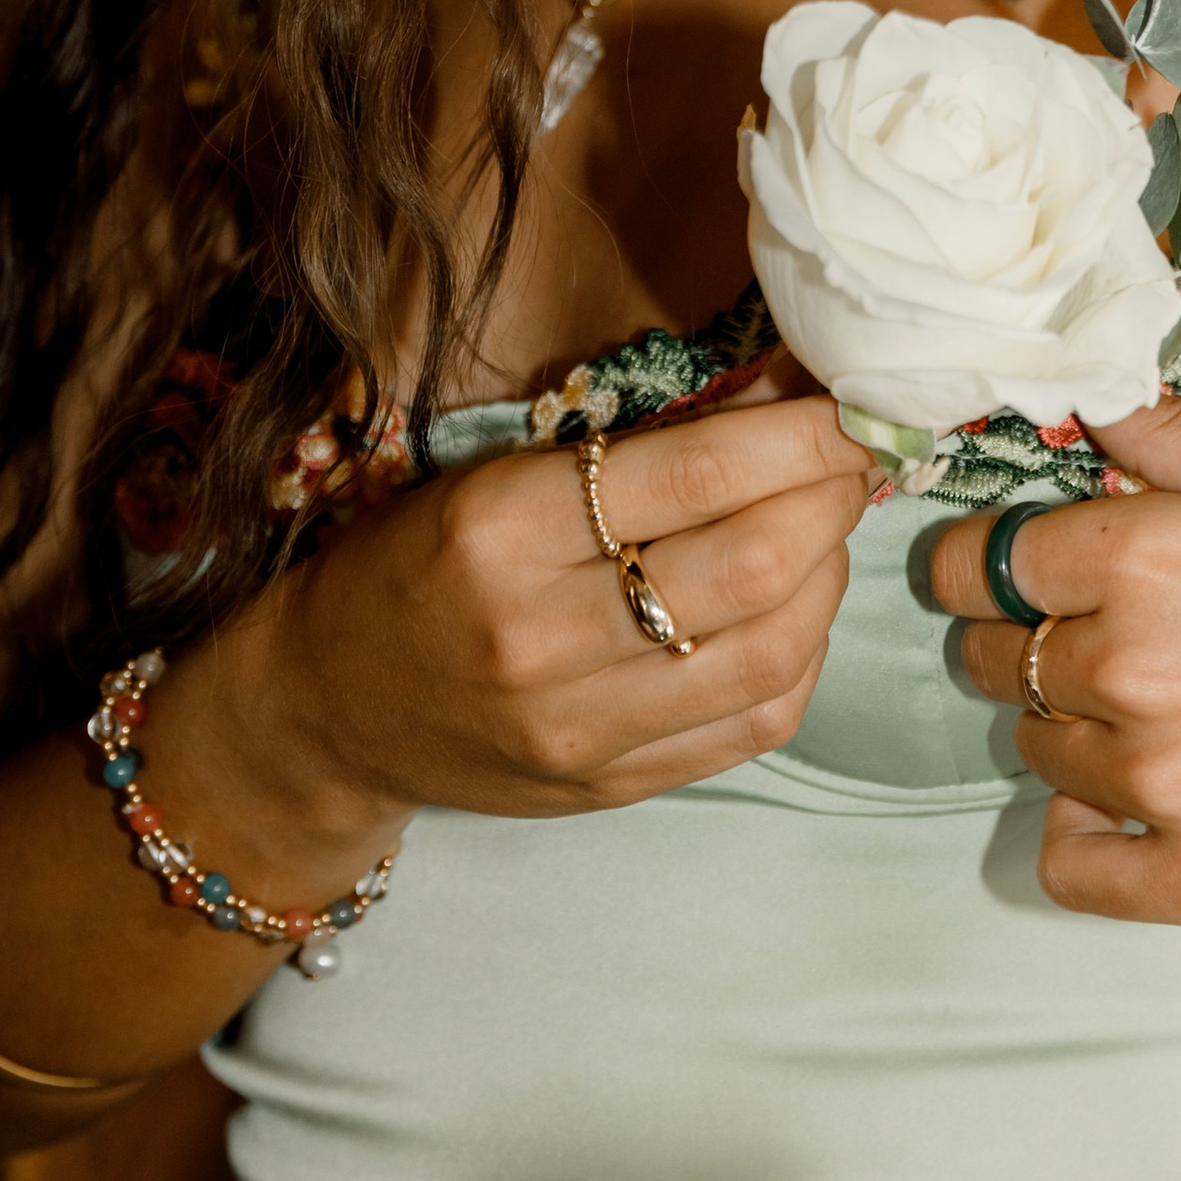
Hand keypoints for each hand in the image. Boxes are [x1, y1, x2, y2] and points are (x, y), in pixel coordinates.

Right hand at [178, 391, 873, 875]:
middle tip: (856, 455)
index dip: (802, 433)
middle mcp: (541, 636)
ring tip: (828, 526)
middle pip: (755, 563)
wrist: (325, 708)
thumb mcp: (497, 473)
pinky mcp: (612, 787)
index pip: (698, 472)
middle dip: (834, 495)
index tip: (850, 402)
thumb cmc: (414, 563)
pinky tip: (798, 608)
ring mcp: (580, 728)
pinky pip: (757, 723)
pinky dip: (805, 653)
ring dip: (831, 573)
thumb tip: (783, 393)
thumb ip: (639, 446)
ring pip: (774, 650)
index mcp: (499, 529)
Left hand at [927, 393, 1180, 925]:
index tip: (1012, 561)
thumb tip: (1088, 401)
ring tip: (1149, 700)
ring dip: (1068, 722)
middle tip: (1094, 628)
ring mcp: (1160, 784)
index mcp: (1146, 555)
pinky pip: (1067, 865)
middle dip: (1025, 633)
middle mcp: (1130, 669)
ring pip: (1034, 750)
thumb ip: (1180, 435)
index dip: (984, 556)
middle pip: (993, 655)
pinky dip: (1075, 834)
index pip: (981, 561)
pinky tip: (1118, 798)